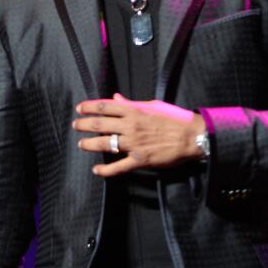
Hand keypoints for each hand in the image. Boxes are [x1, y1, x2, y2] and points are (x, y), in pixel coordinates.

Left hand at [73, 93, 205, 176]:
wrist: (192, 136)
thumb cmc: (175, 118)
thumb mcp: (153, 105)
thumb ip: (132, 103)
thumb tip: (117, 98)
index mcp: (134, 111)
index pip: (105, 106)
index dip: (89, 107)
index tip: (80, 109)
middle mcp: (131, 126)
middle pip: (100, 124)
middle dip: (84, 125)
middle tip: (75, 126)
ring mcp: (134, 144)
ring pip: (105, 144)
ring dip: (90, 144)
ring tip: (81, 144)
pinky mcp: (140, 160)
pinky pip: (119, 166)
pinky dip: (106, 170)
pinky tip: (97, 169)